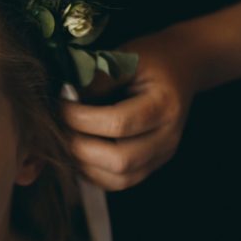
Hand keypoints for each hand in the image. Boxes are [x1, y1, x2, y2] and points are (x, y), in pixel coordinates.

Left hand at [61, 29, 199, 190]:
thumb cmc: (150, 59)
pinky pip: (117, 183)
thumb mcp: (126, 57)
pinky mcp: (150, 166)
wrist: (181, 67)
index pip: (119, 123)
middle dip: (79, 147)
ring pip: (118, 179)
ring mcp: (161, 156)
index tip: (60, 105)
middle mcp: (167, 138)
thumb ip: (97, 79)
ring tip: (65, 138)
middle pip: (120, 161)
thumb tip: (65, 98)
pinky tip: (78, 150)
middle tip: (58, 127)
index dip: (82, 118)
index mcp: (164, 105)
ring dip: (83, 163)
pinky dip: (92, 172)